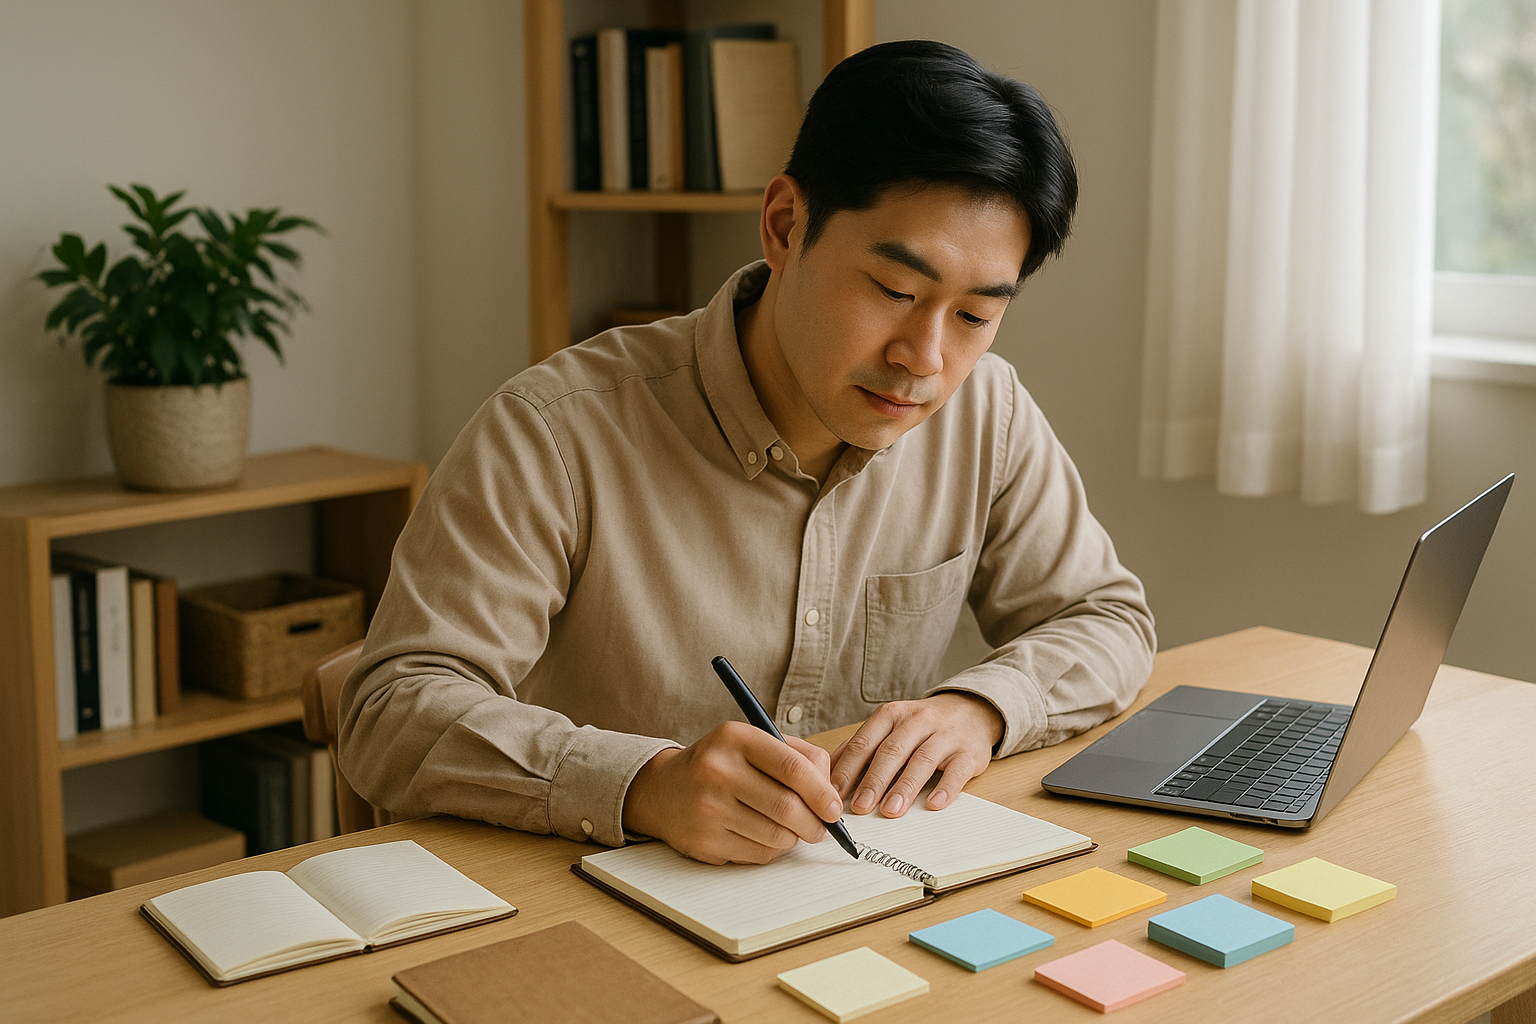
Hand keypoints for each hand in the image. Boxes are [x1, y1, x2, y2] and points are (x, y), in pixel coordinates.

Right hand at [621, 721, 844, 864]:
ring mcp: (708, 808)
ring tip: (789, 829)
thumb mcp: (751, 743)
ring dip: (793, 837)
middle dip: (814, 823)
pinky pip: (758, 854)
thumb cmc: (720, 765)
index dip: (822, 792)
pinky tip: (762, 835)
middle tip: (821, 828)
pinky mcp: (704, 841)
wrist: (663, 790)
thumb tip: (831, 793)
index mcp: (735, 738)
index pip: (792, 768)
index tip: (834, 808)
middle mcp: (718, 771)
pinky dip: (771, 850)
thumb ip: (796, 757)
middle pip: (787, 807)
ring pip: (776, 836)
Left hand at [829, 692, 1002, 817]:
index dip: (848, 768)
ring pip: (923, 760)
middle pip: (891, 751)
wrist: (971, 710)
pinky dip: (945, 788)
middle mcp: (918, 721)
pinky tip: (933, 804)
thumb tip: (827, 775)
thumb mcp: (890, 727)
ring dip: (905, 786)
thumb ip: (862, 748)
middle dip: (874, 781)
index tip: (834, 792)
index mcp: (892, 714)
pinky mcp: (969, 752)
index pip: (865, 742)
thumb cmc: (921, 726)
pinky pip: (957, 771)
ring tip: (891, 810)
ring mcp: (946, 735)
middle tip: (859, 807)